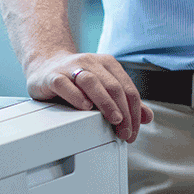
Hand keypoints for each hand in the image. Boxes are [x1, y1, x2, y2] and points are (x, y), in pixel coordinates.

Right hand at [24, 51, 152, 142]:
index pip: (127, 88)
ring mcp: (71, 68)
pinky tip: (84, 107)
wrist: (46, 65)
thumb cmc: (76, 80)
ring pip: (92, 82)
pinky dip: (76, 96)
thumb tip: (148, 116)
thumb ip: (125, 101)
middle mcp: (90, 62)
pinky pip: (65, 84)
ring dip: (106, 103)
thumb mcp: (103, 87)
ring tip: (114, 119)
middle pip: (113, 86)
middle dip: (123, 112)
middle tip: (124, 131)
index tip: (133, 130)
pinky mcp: (53, 76)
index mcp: (107, 64)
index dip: (134, 112)